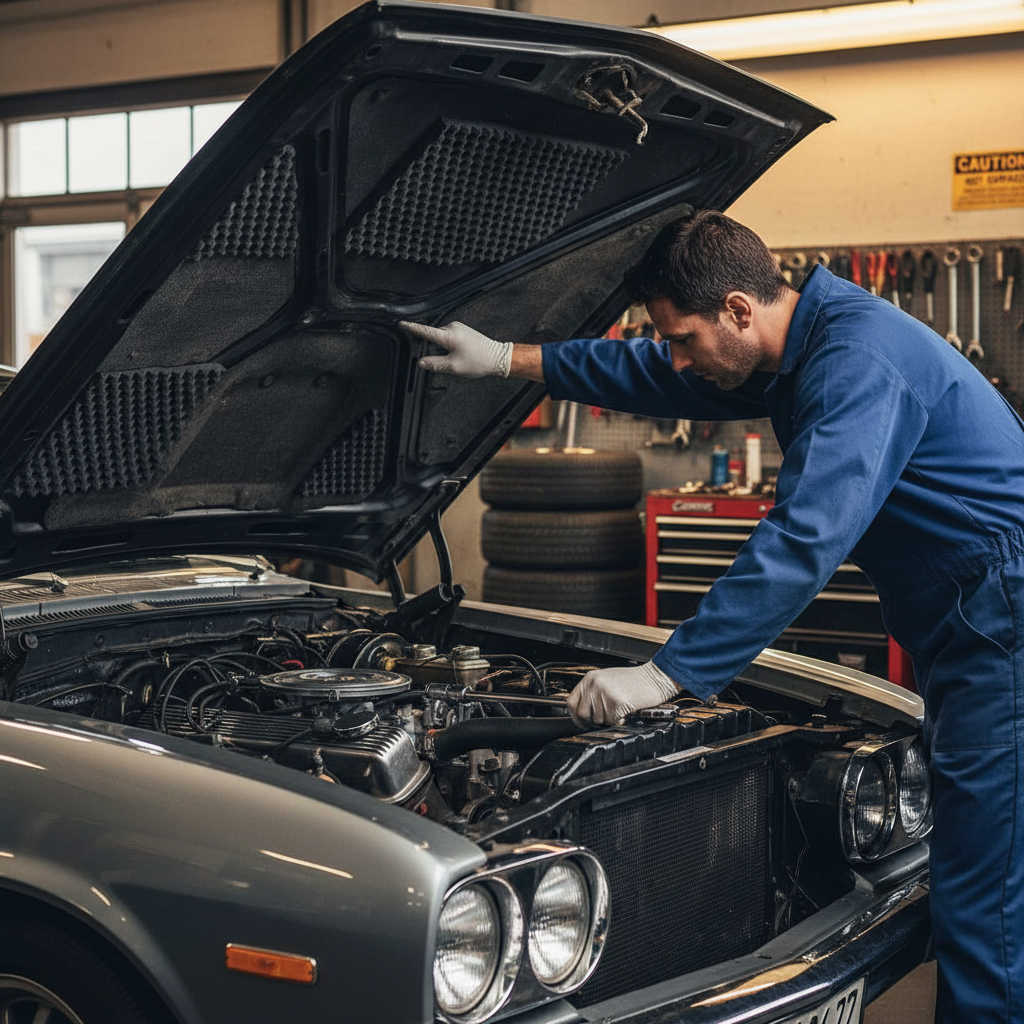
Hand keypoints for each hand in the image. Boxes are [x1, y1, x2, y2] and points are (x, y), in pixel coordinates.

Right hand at [400, 321, 512, 378]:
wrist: (498, 358)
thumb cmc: (479, 361)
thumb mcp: (454, 367)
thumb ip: (434, 364)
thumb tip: (421, 362)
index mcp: (449, 335)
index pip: (424, 330)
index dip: (411, 328)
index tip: (401, 324)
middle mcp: (453, 328)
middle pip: (433, 337)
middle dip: (433, 349)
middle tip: (444, 362)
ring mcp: (458, 328)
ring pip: (441, 338)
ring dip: (442, 349)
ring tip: (456, 360)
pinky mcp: (463, 330)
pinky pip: (449, 338)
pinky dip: (448, 347)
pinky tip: (459, 355)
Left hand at [566, 661, 680, 728]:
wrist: (656, 678)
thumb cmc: (634, 681)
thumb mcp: (607, 681)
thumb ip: (593, 693)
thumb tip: (582, 713)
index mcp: (590, 678)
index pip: (571, 702)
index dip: (575, 716)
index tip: (583, 723)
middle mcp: (594, 684)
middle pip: (582, 714)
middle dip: (592, 722)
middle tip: (605, 720)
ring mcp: (604, 693)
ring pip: (597, 720)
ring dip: (608, 721)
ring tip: (619, 711)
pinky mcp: (616, 702)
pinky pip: (611, 721)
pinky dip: (618, 721)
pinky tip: (626, 712)